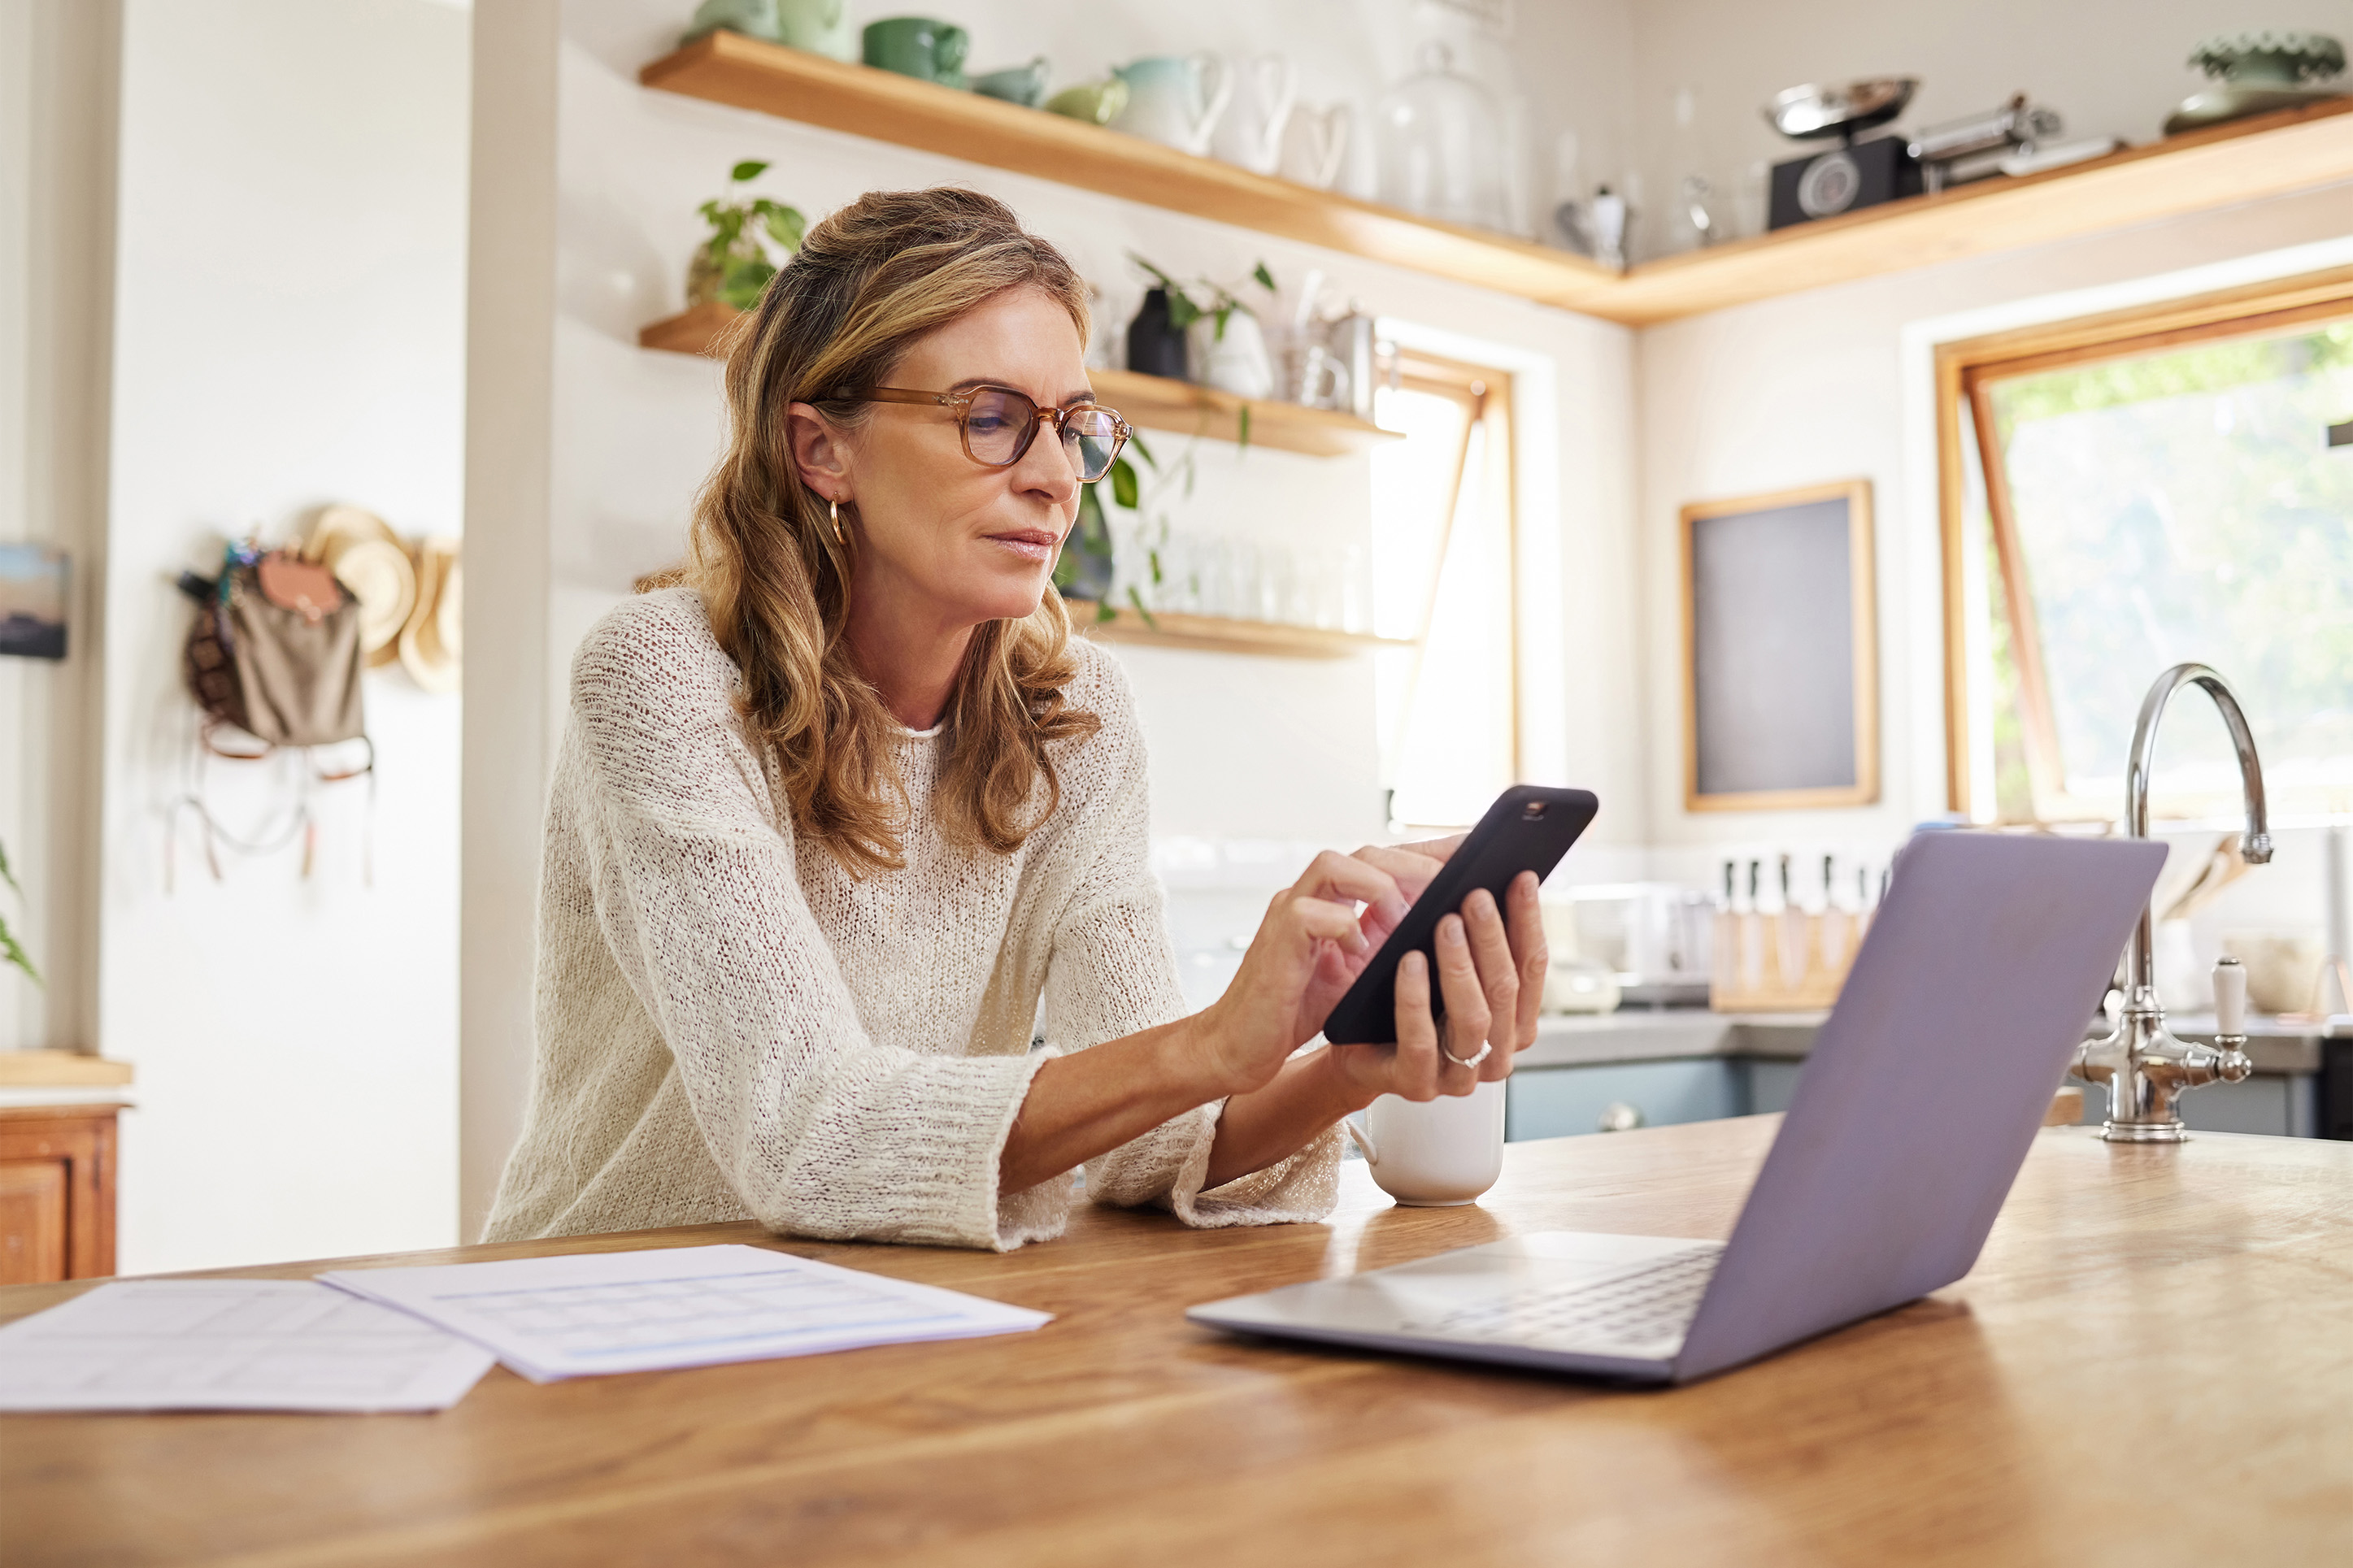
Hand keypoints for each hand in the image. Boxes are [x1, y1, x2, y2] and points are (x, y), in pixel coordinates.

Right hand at [1190, 846, 1440, 1095]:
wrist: (1241, 1045)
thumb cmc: (1298, 1009)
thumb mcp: (1358, 973)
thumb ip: (1387, 944)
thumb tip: (1447, 930)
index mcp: (1334, 901)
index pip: (1386, 860)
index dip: (1430, 852)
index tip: (1476, 853)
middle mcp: (1310, 896)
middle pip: (1366, 852)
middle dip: (1415, 862)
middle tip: (1453, 884)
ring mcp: (1289, 913)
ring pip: (1334, 865)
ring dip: (1380, 887)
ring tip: (1408, 917)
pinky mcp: (1275, 941)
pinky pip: (1310, 915)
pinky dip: (1343, 927)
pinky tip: (1362, 952)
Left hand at [1327, 870, 1546, 1102]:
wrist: (1349, 1045)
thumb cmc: (1398, 994)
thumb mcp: (1438, 956)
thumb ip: (1469, 924)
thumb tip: (1484, 864)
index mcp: (1512, 1021)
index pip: (1532, 967)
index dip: (1529, 921)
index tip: (1521, 877)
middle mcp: (1495, 1053)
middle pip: (1505, 990)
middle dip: (1492, 938)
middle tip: (1475, 896)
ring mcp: (1459, 1076)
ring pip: (1473, 1018)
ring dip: (1460, 966)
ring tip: (1445, 923)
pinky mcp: (1416, 1085)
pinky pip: (1420, 1040)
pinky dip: (1416, 998)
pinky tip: (1409, 962)